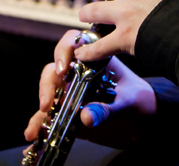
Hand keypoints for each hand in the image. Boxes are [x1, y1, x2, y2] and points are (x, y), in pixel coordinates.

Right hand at [25, 30, 156, 148]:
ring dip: (41, 106)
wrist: (146, 122)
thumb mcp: (127, 103)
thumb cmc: (140, 102)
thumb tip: (85, 116)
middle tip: (47, 101)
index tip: (63, 68)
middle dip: (48, 82)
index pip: (73, 44)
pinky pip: (50, 116)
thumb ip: (107, 109)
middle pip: (55, 68)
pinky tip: (32, 135)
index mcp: (95, 60)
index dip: (63, 51)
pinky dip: (39, 124)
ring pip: (49, 92)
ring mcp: (73, 92)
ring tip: (38, 123)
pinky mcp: (69, 112)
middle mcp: (80, 73)